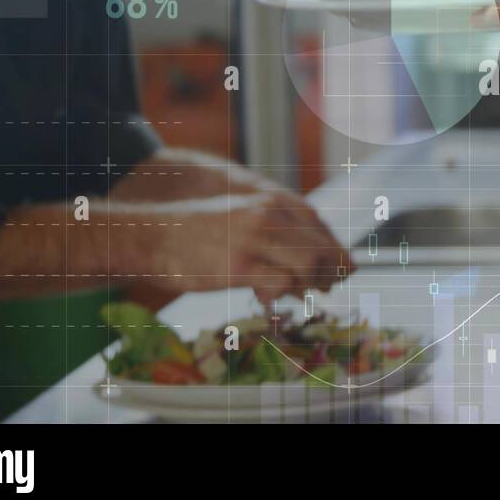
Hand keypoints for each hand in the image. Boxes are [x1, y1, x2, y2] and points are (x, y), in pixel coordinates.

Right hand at [130, 190, 351, 303]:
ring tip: (297, 293)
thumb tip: (312, 270)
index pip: (320, 226)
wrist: (154, 236)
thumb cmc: (198, 234)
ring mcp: (256, 239)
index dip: (336, 250)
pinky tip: (266, 297)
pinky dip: (282, 294)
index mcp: (273, 202)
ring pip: (308, 266)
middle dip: (330, 272)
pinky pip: (282, 284)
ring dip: (308, 285)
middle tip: (328, 288)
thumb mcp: (244, 222)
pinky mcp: (241, 265)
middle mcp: (270, 216)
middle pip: (321, 248)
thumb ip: (278, 237)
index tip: (345, 268)